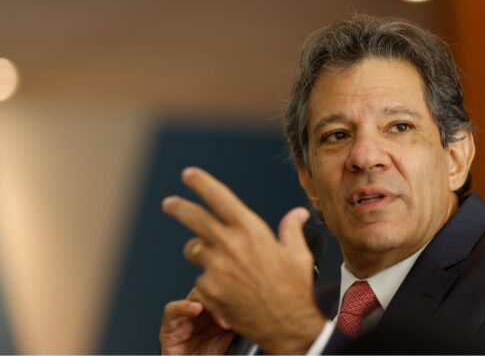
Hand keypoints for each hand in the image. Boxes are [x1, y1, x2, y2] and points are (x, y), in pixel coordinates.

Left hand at [162, 167, 325, 354]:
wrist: (286, 326)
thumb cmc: (294, 289)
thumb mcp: (298, 253)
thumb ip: (292, 229)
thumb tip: (298, 214)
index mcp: (251, 230)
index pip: (219, 197)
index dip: (201, 183)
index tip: (189, 175)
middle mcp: (230, 245)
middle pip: (194, 218)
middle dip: (178, 207)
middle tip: (169, 203)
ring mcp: (217, 268)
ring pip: (194, 250)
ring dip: (198, 250)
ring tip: (210, 258)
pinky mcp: (209, 290)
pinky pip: (200, 278)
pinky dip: (209, 280)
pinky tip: (225, 287)